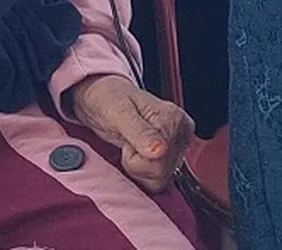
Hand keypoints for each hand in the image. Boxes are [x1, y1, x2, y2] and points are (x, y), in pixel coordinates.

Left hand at [66, 74, 192, 192]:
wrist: (102, 98)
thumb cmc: (110, 98)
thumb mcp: (120, 111)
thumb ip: (140, 132)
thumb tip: (161, 151)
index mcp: (175, 118)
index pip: (162, 160)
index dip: (138, 157)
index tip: (128, 138)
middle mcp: (179, 134)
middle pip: (162, 174)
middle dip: (137, 164)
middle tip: (128, 142)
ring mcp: (174, 148)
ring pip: (160, 182)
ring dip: (138, 170)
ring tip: (131, 147)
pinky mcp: (166, 159)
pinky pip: (157, 183)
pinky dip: (140, 175)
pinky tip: (135, 156)